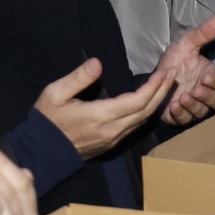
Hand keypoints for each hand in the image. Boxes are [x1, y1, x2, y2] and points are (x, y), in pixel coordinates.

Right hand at [33, 58, 174, 158]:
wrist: (42, 151)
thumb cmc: (47, 120)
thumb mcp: (55, 94)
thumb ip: (78, 78)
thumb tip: (97, 63)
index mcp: (100, 116)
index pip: (137, 101)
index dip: (154, 87)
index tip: (164, 72)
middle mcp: (112, 129)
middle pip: (146, 111)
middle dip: (162, 92)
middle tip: (173, 74)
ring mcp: (113, 138)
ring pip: (143, 120)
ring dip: (157, 102)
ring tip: (166, 85)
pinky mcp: (111, 143)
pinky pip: (135, 126)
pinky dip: (147, 112)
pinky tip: (151, 102)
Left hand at [154, 14, 214, 123]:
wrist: (154, 75)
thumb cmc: (175, 60)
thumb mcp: (187, 43)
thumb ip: (204, 33)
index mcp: (210, 77)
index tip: (207, 76)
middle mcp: (205, 93)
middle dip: (207, 96)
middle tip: (196, 89)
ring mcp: (193, 106)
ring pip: (202, 112)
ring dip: (194, 106)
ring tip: (183, 97)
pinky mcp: (180, 116)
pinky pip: (185, 120)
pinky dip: (181, 114)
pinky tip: (173, 106)